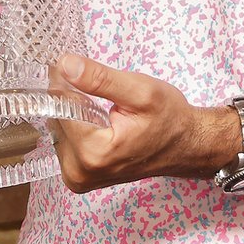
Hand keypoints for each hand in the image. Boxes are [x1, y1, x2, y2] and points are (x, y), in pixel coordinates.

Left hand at [49, 54, 235, 192]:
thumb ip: (99, 78)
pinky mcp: (78, 178)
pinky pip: (64, 141)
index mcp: (92, 152)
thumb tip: (64, 64)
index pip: (59, 104)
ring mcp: (77, 179)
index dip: (68, 81)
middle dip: (72, 99)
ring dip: (74, 113)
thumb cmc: (169, 119)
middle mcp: (79, 172)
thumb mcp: (140, 91)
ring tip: (104, 112)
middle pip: (56, 118)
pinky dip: (77, 127)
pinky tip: (100, 124)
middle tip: (101, 93)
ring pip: (58, 128)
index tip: (81, 69)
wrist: (187, 147)